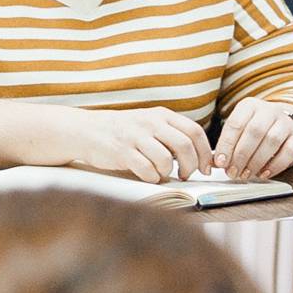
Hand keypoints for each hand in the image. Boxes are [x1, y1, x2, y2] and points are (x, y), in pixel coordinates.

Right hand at [60, 106, 216, 184]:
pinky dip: (152, 178)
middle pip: (184, 146)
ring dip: (168, 172)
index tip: (206, 167)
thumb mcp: (148, 123)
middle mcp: (150, 123)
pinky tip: (147, 175)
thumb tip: (199, 156)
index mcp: (161, 115)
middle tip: (186, 175)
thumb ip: (171, 133)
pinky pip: (147, 170)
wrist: (86, 130)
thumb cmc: (122, 131)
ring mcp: (135, 137)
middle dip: (191, 166)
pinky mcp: (122, 152)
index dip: (205, 153)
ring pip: (166, 160)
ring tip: (162, 173)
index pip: (194, 132)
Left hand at [212, 96, 292, 182]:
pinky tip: (264, 173)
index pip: (235, 124)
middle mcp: (269, 110)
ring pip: (272, 140)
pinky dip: (276, 165)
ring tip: (246, 174)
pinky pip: (289, 151)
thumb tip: (216, 163)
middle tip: (233, 172)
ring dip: (256, 161)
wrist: (281, 124)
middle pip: (254, 132)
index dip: (227, 145)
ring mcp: (286, 122)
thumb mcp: (238, 130)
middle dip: (241, 155)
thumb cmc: (252, 129)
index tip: (220, 162)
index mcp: (249, 105)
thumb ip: (228, 143)